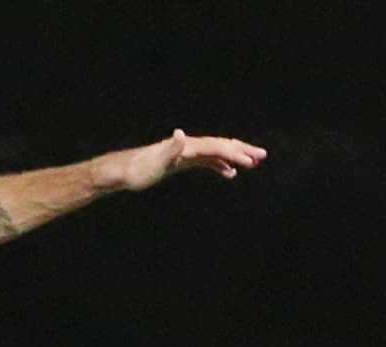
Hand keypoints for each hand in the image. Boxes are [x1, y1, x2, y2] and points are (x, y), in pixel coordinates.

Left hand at [93, 129, 266, 191]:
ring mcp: (186, 153)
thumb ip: (170, 149)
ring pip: (216, 152)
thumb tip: (180, 134)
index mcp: (186, 146)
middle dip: (242, 150)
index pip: (216, 147)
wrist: (123, 172)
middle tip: (262, 156)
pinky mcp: (182, 162)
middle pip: (220, 145)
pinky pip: (207, 161)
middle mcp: (188, 146)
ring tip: (253, 163)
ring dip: (235, 156)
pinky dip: (220, 165)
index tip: (251, 161)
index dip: (234, 153)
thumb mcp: (154, 162)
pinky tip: (230, 173)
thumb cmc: (138, 170)